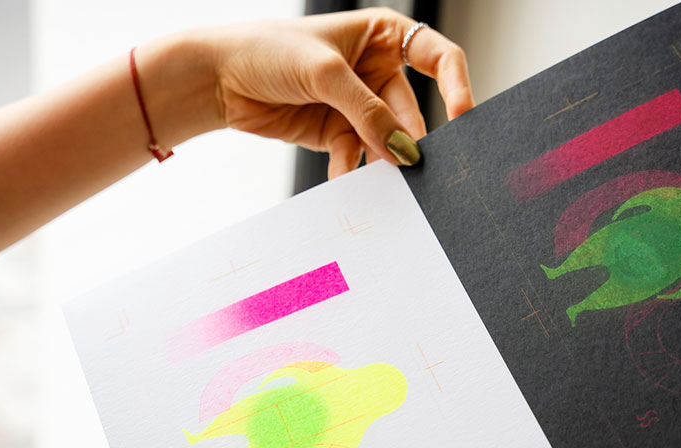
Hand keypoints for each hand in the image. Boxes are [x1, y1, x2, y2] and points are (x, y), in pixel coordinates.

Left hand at [205, 8, 473, 177]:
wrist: (218, 77)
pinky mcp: (336, 132)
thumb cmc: (268, 51)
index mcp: (382, 35)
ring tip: (382, 179)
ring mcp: (356, 104)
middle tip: (416, 164)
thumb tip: (404, 150)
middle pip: (410, 108)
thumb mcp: (326, 74)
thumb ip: (368, 113)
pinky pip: (356, 155)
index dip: (455, 85)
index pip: (438, 57)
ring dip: (382, 159)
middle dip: (410, 136)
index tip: (463, 115)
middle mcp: (375, 70)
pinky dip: (351, 167)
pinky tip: (341, 174)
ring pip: (385, 138)